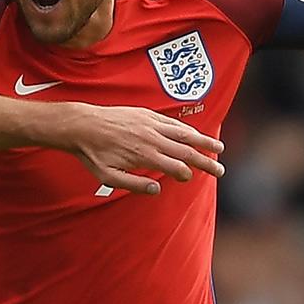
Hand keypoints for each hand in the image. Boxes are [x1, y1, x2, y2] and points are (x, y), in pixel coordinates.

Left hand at [39, 104, 225, 194]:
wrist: (83, 125)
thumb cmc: (93, 154)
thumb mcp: (107, 176)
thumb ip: (133, 184)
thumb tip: (157, 189)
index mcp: (145, 156)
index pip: (176, 166)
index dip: (186, 174)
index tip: (188, 178)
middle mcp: (152, 139)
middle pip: (186, 151)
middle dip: (205, 162)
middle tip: (220, 170)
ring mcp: (151, 124)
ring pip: (184, 133)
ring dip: (204, 141)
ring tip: (219, 149)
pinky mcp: (147, 114)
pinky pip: (173, 122)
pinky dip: (187, 128)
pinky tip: (195, 134)